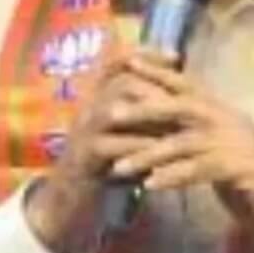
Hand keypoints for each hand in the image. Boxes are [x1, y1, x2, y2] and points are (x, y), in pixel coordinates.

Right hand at [23, 54, 173, 252]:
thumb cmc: (108, 161)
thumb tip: (181, 89)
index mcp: (98, 96)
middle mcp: (88, 107)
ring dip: (145, 115)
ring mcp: (82, 131)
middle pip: (119, 82)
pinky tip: (158, 151)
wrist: (72, 197)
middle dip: (152, 86)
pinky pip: (109, 145)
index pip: (118, 61)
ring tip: (174, 121)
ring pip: (112, 110)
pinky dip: (136, 146)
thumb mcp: (126, 130)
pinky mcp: (83, 156)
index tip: (176, 55)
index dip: (146, 54)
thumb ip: (145, 111)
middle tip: (181, 97)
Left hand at [109, 54, 253, 252]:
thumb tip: (149, 115)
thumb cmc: (241, 175)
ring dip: (148, 155)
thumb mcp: (213, 146)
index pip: (186, 84)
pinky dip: (172, 176)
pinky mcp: (242, 169)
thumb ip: (188, 130)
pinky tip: (150, 185)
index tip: (129, 61)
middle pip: (182, 106)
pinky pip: (199, 170)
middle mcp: (229, 119)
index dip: (158, 71)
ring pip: (184, 143)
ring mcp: (237, 142)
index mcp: (221, 109)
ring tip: (119, 167)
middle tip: (111, 115)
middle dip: (145, 109)